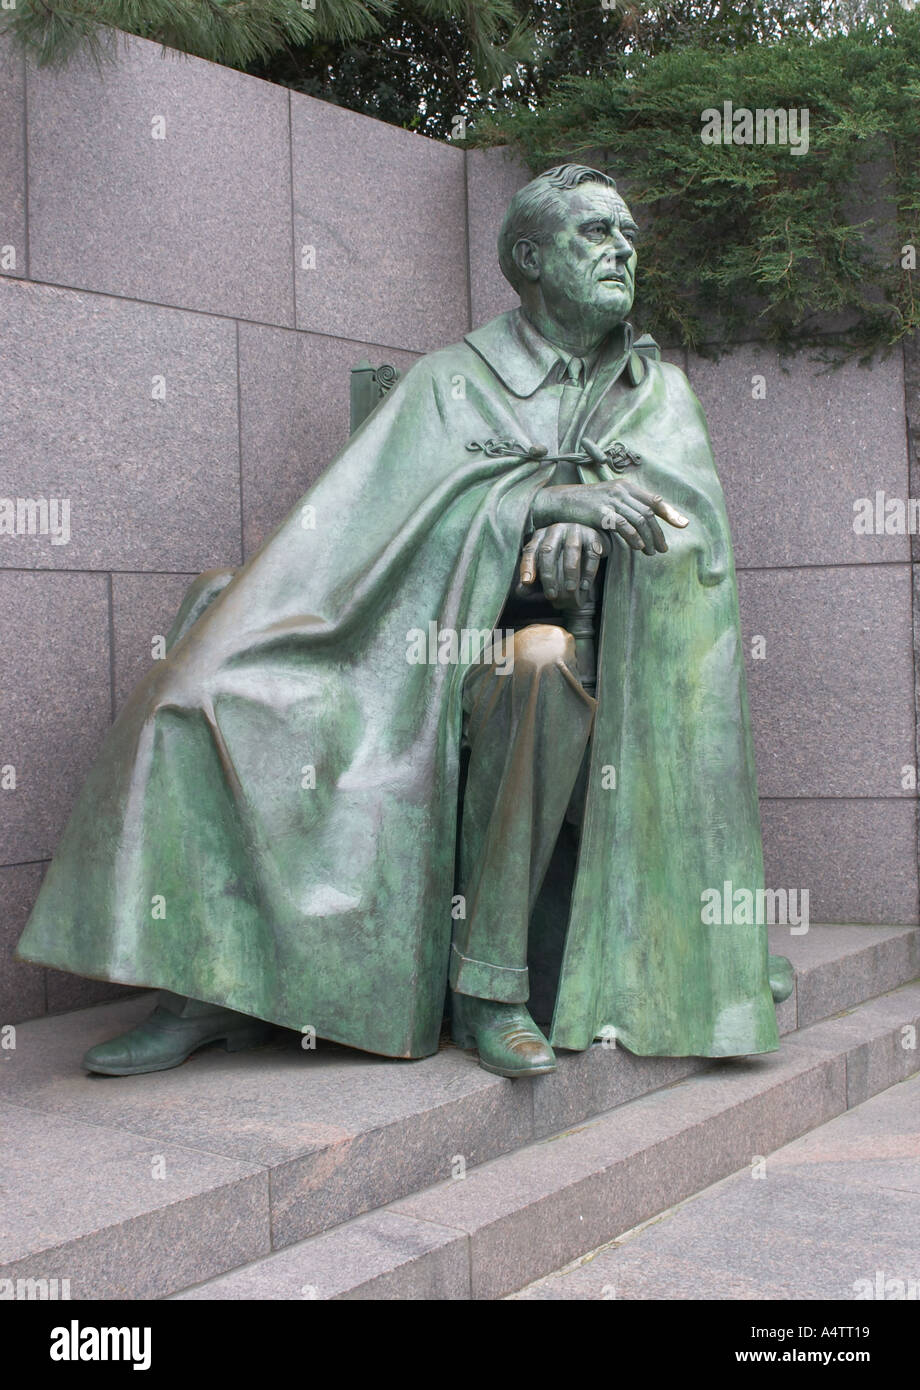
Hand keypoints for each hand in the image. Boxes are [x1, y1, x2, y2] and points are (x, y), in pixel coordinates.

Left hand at [517, 524, 609, 606]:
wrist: (589, 545)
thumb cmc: (561, 559)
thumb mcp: (545, 568)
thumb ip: (532, 580)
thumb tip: (521, 591)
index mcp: (540, 536)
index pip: (530, 550)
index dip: (527, 566)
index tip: (526, 582)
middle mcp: (555, 529)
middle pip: (548, 550)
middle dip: (548, 574)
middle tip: (551, 595)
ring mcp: (575, 530)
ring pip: (571, 549)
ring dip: (570, 572)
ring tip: (569, 590)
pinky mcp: (593, 535)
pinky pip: (591, 553)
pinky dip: (588, 571)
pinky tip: (585, 586)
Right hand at [530, 480, 688, 554]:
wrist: (561, 501)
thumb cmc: (585, 504)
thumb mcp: (609, 499)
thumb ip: (626, 506)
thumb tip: (644, 521)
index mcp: (626, 486)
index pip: (654, 499)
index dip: (670, 512)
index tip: (683, 524)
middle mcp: (621, 491)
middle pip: (649, 512)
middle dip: (659, 532)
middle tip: (663, 549)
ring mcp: (611, 501)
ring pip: (639, 520)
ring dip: (649, 538)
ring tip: (652, 552)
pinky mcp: (601, 512)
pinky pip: (623, 525)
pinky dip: (634, 537)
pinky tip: (638, 548)